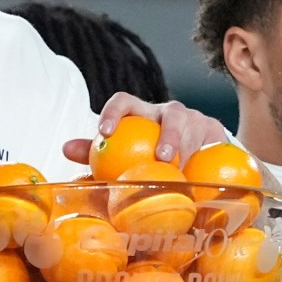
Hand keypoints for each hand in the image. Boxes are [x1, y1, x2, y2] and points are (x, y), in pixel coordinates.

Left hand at [59, 94, 232, 166]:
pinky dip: (210, 160)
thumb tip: (66, 148)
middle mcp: (169, 112)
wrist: (190, 156)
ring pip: (195, 128)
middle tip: (162, 156)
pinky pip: (215, 144)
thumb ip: (94, 152)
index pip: (125, 101)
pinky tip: (208, 180)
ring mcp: (196, 119)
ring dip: (191, 150)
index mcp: (142, 114)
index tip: (105, 131)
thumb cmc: (147, 156)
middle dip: (169, 133)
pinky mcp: (216, 131)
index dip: (114, 111)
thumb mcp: (121, 155)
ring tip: (186, 172)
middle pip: (171, 114)